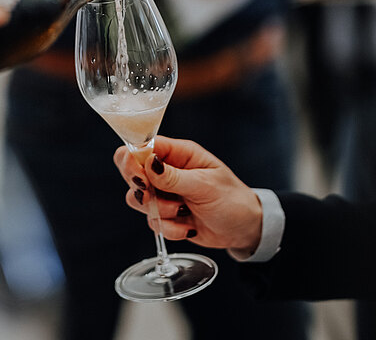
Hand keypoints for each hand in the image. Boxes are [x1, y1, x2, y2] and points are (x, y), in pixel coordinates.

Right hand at [113, 136, 262, 253]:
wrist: (244, 230)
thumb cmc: (233, 199)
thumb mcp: (205, 186)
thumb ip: (173, 177)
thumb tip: (148, 163)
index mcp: (179, 153)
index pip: (143, 146)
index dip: (134, 160)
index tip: (141, 178)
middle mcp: (167, 170)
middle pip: (131, 172)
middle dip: (142, 189)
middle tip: (156, 196)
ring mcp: (164, 193)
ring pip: (138, 199)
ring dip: (158, 211)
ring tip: (183, 212)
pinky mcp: (165, 215)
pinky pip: (152, 221)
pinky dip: (169, 228)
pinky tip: (188, 227)